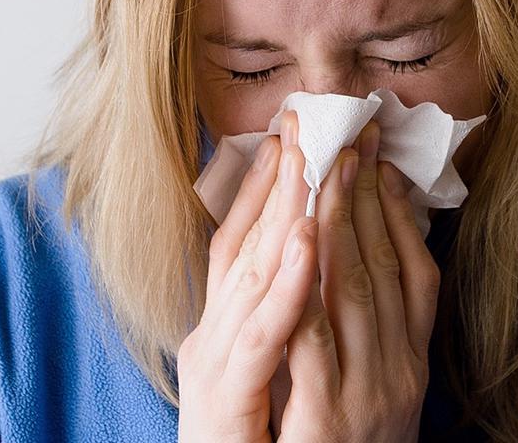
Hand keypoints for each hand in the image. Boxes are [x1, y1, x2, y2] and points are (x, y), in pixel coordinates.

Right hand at [178, 111, 316, 442]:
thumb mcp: (252, 376)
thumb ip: (269, 325)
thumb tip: (301, 271)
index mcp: (215, 331)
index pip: (236, 244)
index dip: (258, 188)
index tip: (285, 137)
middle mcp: (206, 339)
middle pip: (246, 243)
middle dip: (278, 179)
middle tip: (303, 119)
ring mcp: (214, 365)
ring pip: (252, 272)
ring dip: (285, 209)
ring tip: (311, 155)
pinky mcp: (226, 397)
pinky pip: (264, 333)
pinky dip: (288, 283)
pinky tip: (309, 238)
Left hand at [275, 118, 441, 442]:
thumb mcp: (376, 388)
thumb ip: (377, 330)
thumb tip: (368, 257)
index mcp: (411, 361)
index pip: (412, 269)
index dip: (393, 207)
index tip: (373, 152)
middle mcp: (399, 372)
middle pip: (381, 265)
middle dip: (360, 193)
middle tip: (344, 131)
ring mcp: (367, 395)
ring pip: (352, 289)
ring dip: (335, 220)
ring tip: (321, 159)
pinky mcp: (328, 424)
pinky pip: (312, 343)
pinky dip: (305, 286)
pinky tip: (297, 237)